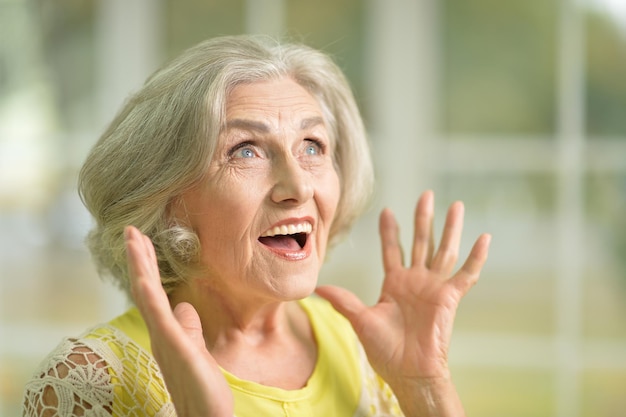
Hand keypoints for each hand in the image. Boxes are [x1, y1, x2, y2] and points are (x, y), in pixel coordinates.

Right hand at [125, 226, 233, 416]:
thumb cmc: (203, 390)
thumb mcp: (197, 352)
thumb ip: (188, 329)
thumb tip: (184, 306)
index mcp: (167, 332)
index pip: (154, 293)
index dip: (148, 266)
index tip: (143, 241)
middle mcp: (160, 333)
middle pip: (146, 288)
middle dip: (139, 257)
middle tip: (132, 229)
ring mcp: (164, 338)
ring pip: (147, 294)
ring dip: (140, 264)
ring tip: (133, 236)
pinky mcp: (173, 344)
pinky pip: (157, 313)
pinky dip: (148, 291)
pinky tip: (142, 274)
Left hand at [316, 191, 489, 413]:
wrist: (408, 372)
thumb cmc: (385, 350)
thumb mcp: (360, 320)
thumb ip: (343, 300)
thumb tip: (319, 288)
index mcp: (395, 284)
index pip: (392, 250)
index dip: (390, 231)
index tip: (387, 211)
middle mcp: (415, 281)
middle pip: (420, 241)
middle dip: (422, 218)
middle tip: (425, 194)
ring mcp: (433, 287)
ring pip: (443, 250)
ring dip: (450, 228)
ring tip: (456, 205)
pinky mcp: (449, 298)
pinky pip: (466, 274)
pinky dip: (476, 257)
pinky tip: (485, 238)